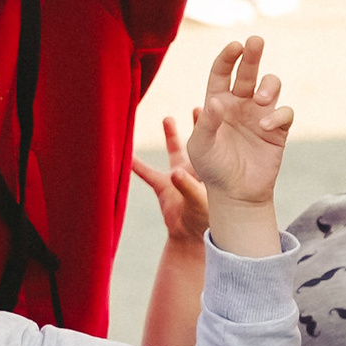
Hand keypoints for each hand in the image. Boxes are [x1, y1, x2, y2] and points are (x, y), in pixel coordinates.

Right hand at [128, 117, 209, 246]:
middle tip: (198, 107)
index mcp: (211, 169)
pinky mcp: (163, 187)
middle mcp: (196, 169)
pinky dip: (137, 165)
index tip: (219, 111)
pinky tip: (126, 155)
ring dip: (171, 136)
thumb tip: (174, 174)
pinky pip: (147, 173)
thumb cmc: (204, 220)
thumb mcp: (200, 202)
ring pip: (174, 151)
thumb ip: (188, 188)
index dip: (217, 130)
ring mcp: (179, 176)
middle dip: (198, 125)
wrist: (190, 238)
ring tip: (168, 118)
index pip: (217, 145)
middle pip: (198, 142)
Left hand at [183, 36, 292, 217]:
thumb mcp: (201, 146)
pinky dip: (277, 115)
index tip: (235, 46)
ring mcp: (260, 115)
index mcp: (218, 102)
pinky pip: (284, 112)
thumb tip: (217, 101)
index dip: (228, 57)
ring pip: (271, 86)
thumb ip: (207, 123)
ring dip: (269, 85)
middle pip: (248, 71)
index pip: (222, 72)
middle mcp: (240, 104)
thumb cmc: (213, 169)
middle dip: (253, 54)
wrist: (236, 194)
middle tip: (256, 40)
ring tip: (262, 97)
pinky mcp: (277, 130)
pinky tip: (265, 127)